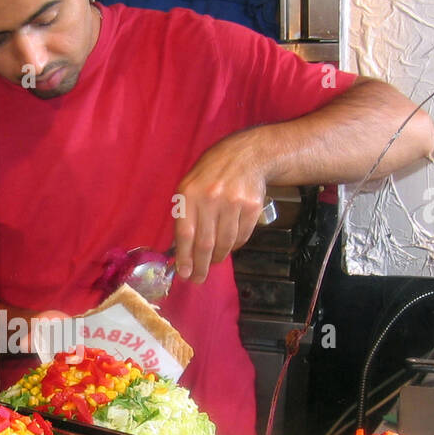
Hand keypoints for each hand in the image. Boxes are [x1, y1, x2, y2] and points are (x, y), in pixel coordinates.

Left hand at [172, 129, 271, 283]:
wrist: (246, 155)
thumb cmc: (211, 174)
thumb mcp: (189, 187)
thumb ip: (184, 216)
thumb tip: (180, 251)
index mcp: (190, 194)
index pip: (185, 234)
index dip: (184, 258)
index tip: (184, 274)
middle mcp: (211, 198)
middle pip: (205, 243)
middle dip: (201, 266)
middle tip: (198, 279)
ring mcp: (234, 202)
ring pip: (225, 243)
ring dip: (218, 257)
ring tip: (213, 261)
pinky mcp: (252, 207)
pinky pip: (241, 236)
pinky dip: (234, 245)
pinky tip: (229, 244)